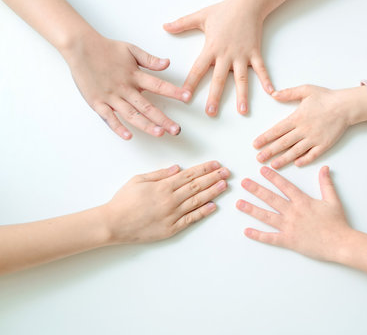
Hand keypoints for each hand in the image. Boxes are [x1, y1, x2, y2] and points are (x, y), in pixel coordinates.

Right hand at [63, 33, 184, 139]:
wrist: (80, 46)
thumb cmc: (107, 48)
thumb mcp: (131, 50)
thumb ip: (150, 59)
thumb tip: (167, 63)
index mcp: (135, 75)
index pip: (159, 85)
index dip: (174, 92)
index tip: (187, 98)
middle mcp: (125, 88)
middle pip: (148, 106)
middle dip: (164, 119)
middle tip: (177, 130)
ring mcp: (111, 96)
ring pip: (131, 114)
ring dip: (146, 125)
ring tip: (159, 133)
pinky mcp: (97, 102)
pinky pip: (109, 117)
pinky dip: (118, 127)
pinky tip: (128, 136)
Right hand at [104, 161, 229, 243]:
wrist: (113, 224)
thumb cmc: (123, 201)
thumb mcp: (138, 180)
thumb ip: (159, 174)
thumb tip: (177, 168)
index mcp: (162, 186)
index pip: (189, 175)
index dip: (204, 169)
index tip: (216, 164)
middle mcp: (170, 199)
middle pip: (197, 186)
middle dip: (213, 177)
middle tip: (226, 172)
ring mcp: (172, 215)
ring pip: (197, 201)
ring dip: (213, 192)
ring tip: (224, 185)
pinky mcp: (171, 228)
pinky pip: (191, 219)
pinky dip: (203, 212)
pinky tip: (213, 206)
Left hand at [163, 0, 273, 116]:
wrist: (247, 3)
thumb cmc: (224, 10)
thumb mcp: (200, 16)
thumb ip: (182, 23)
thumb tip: (165, 26)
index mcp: (211, 48)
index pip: (198, 69)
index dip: (191, 84)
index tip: (185, 97)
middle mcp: (226, 54)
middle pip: (219, 79)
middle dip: (215, 97)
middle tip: (211, 112)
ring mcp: (242, 55)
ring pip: (241, 79)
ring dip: (242, 95)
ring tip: (242, 111)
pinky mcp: (255, 53)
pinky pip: (261, 69)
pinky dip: (266, 80)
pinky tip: (270, 92)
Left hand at [237, 166, 350, 261]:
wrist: (340, 243)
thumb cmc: (337, 223)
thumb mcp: (333, 200)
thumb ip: (326, 183)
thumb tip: (324, 168)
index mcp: (303, 201)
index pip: (284, 186)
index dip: (272, 177)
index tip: (262, 169)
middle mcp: (293, 212)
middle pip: (271, 198)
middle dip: (256, 189)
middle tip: (243, 182)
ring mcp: (289, 227)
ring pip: (266, 216)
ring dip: (252, 209)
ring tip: (239, 204)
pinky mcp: (289, 241)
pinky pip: (270, 238)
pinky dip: (258, 235)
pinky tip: (247, 231)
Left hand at [253, 85, 366, 168]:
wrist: (346, 106)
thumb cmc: (326, 97)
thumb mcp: (306, 90)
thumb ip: (289, 93)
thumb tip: (273, 94)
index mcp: (297, 117)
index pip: (277, 130)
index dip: (265, 138)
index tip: (255, 144)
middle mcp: (304, 130)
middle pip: (283, 143)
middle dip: (270, 151)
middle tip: (259, 159)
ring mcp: (314, 139)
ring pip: (295, 151)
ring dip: (283, 159)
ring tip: (273, 165)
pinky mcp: (324, 144)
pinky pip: (312, 155)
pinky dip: (304, 160)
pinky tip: (296, 164)